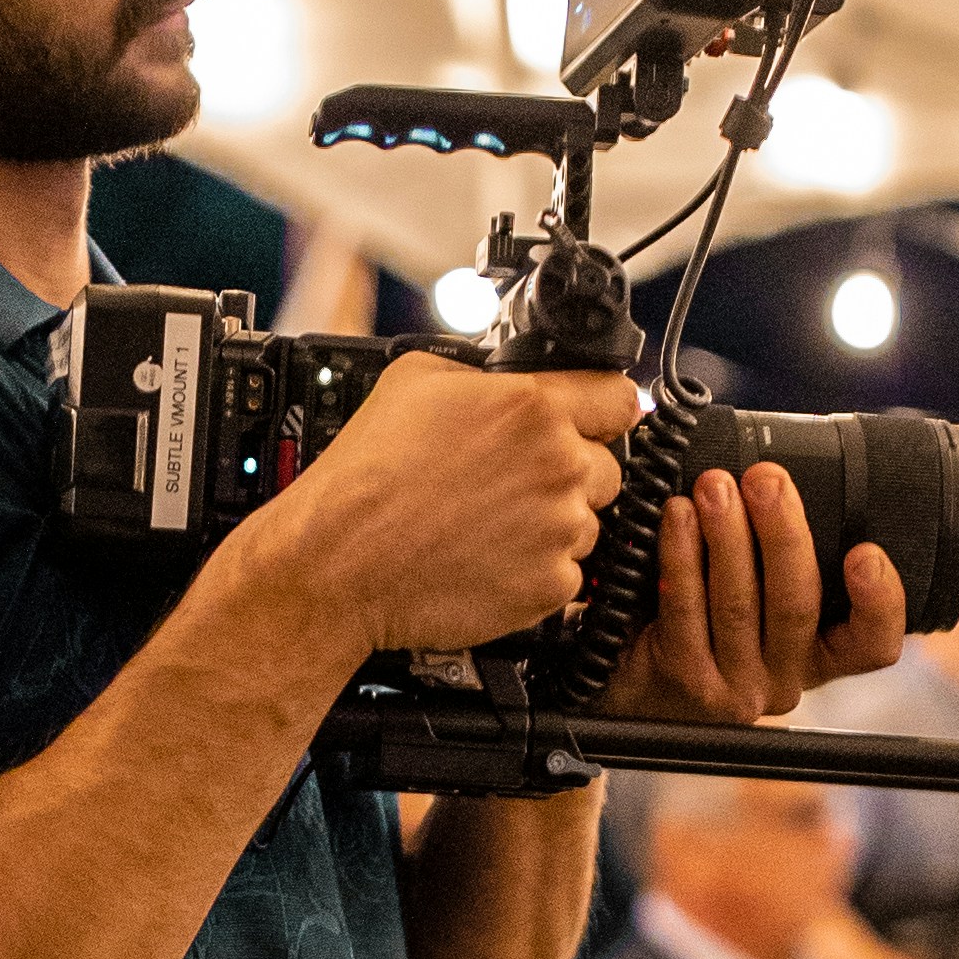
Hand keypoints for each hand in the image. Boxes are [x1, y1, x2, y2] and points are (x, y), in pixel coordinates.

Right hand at [254, 351, 633, 655]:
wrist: (339, 561)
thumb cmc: (367, 475)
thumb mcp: (414, 379)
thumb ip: (481, 373)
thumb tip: (504, 376)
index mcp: (532, 407)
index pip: (619, 398)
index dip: (603, 408)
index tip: (594, 420)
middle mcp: (557, 465)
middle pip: (606, 465)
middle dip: (569, 472)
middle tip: (512, 484)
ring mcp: (558, 529)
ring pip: (586, 522)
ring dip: (552, 523)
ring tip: (489, 525)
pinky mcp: (549, 585)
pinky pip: (566, 573)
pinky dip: (534, 570)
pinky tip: (487, 559)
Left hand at [599, 463, 908, 726]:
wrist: (639, 690)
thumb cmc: (709, 630)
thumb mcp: (761, 606)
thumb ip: (784, 561)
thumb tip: (780, 478)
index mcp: (819, 656)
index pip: (872, 644)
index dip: (879, 602)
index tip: (865, 553)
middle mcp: (784, 679)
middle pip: (797, 606)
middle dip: (783, 532)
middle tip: (767, 479)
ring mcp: (735, 688)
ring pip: (738, 603)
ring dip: (726, 534)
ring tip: (715, 485)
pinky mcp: (684, 681)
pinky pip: (685, 609)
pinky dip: (681, 554)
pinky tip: (677, 516)